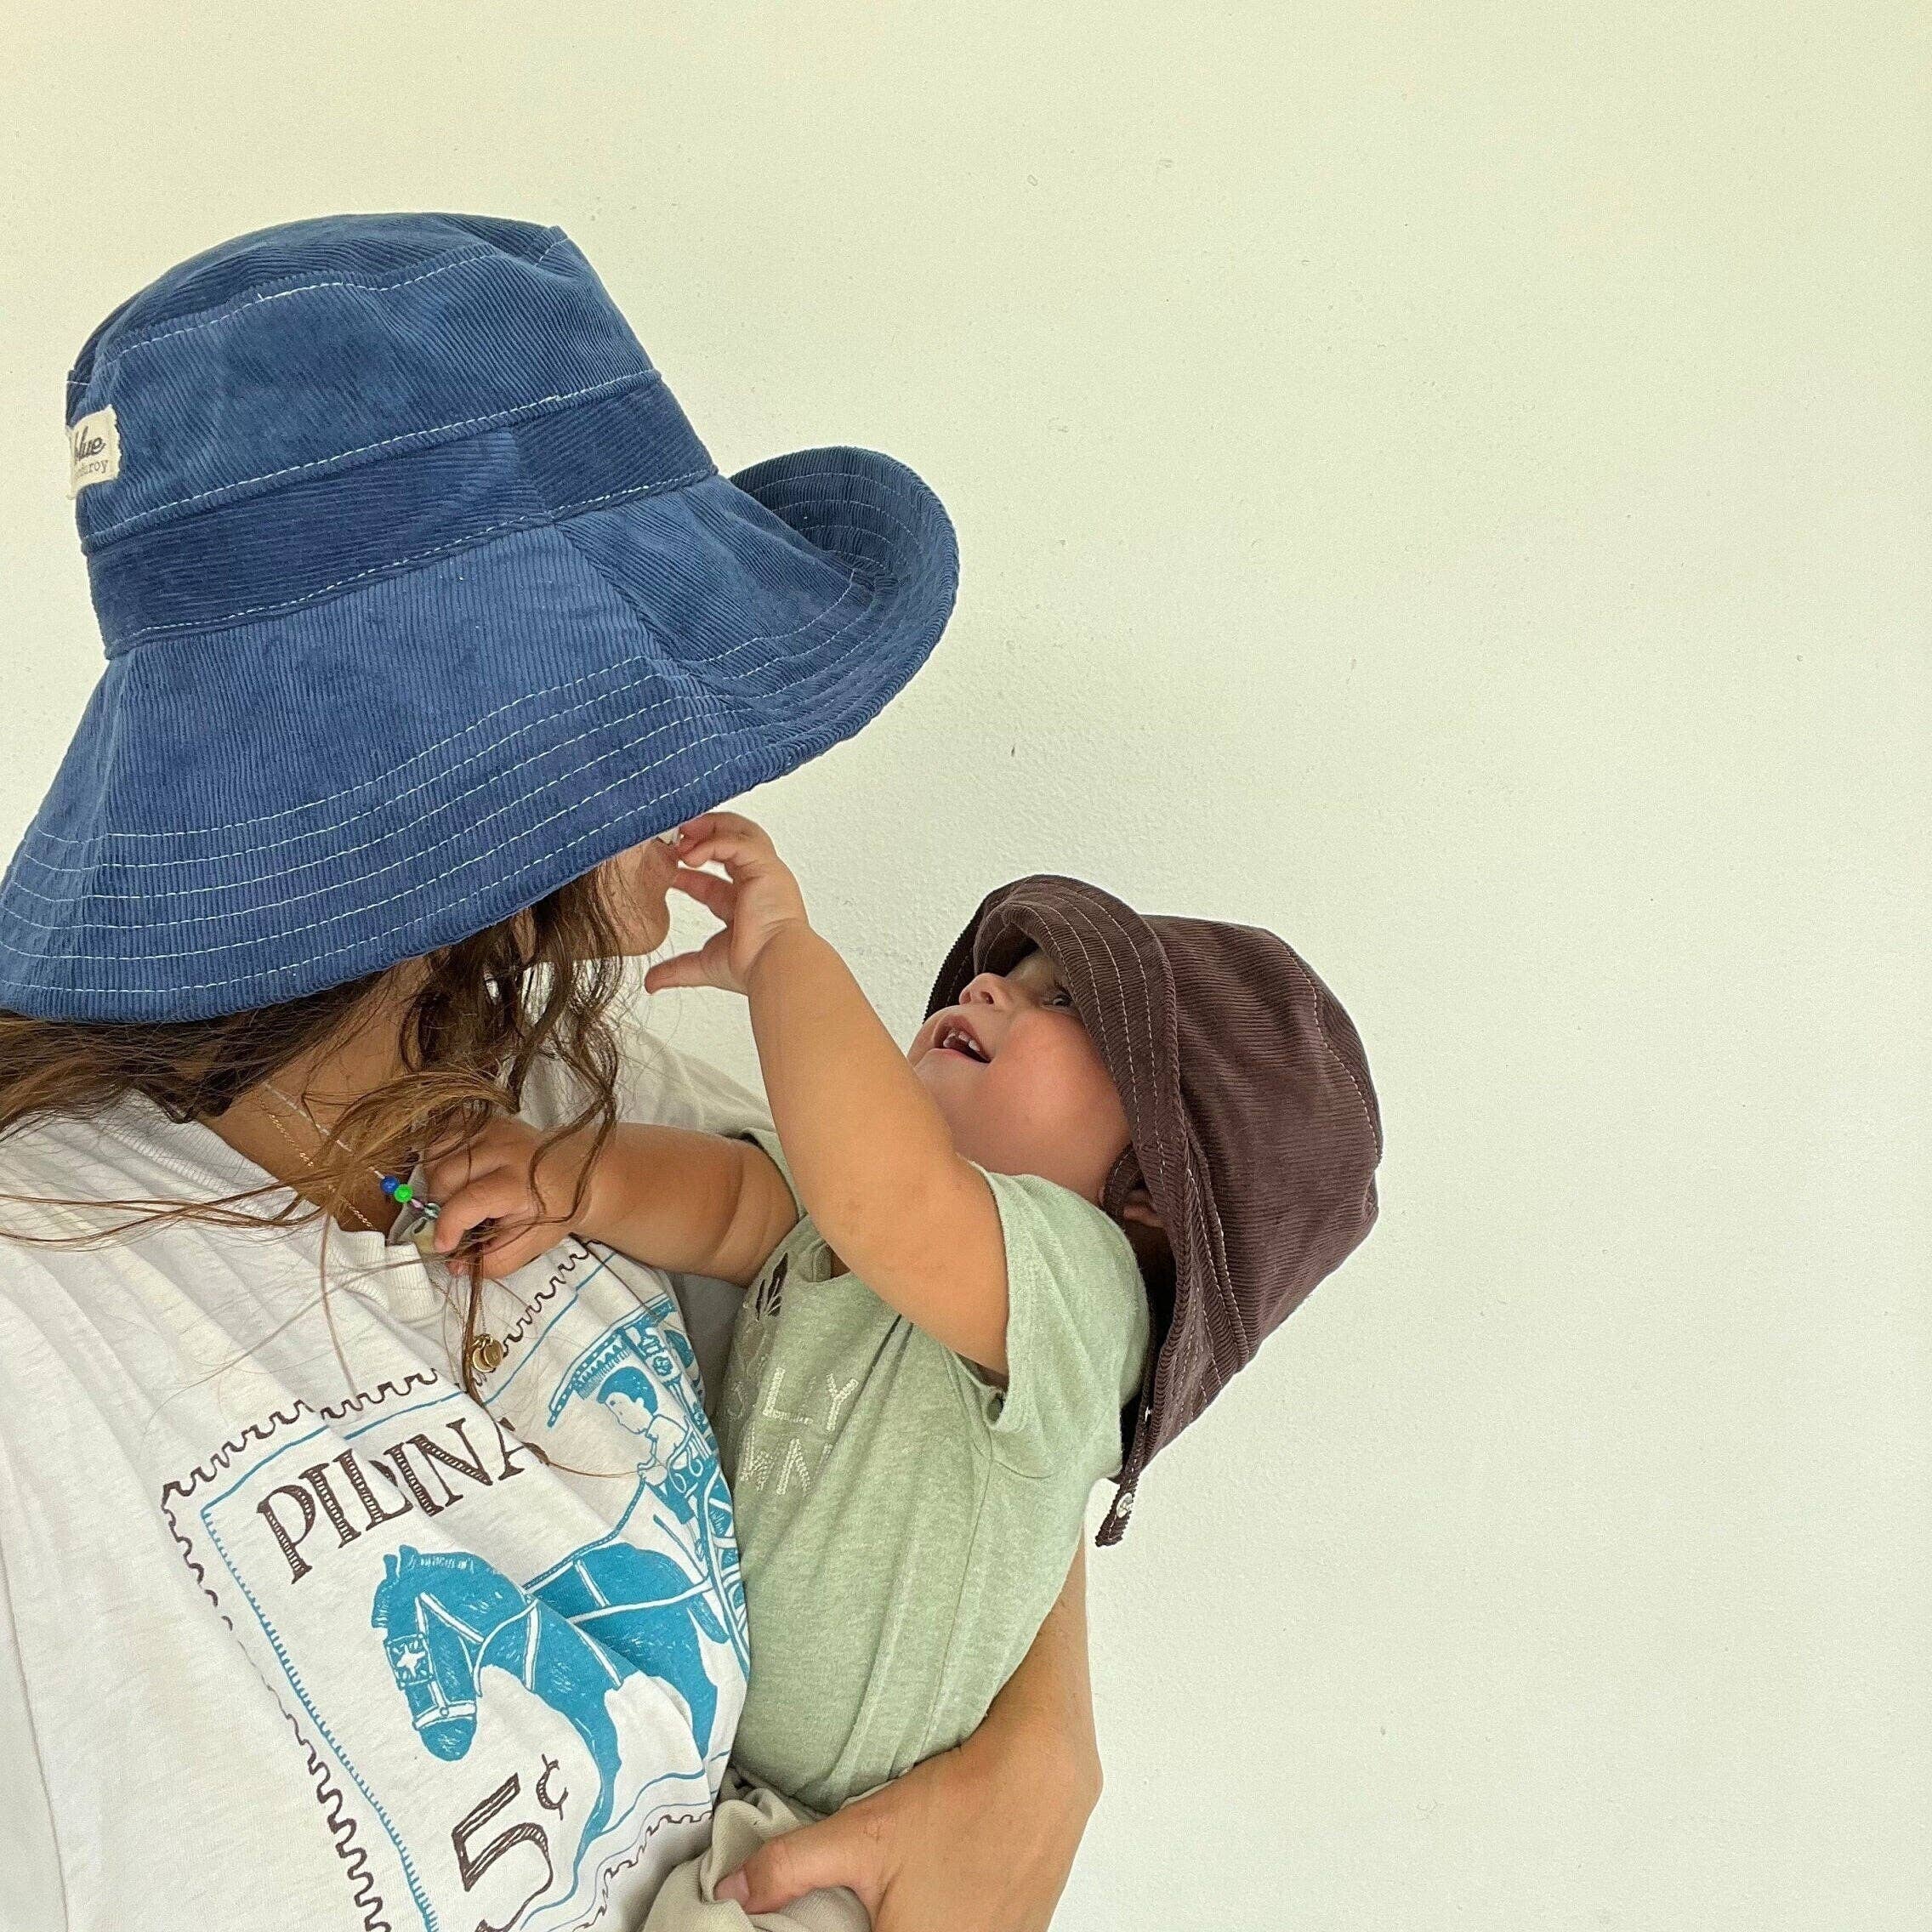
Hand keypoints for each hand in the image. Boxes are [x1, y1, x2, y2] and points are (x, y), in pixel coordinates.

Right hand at [421, 1115, 601, 1278]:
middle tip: (456, 1221)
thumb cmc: (553, 1210)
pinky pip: (443, 1138)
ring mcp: (494, 1130)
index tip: (444, 1246)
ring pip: (438, 1154)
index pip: (471, 1200)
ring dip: (436, 1182)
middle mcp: (507, 1149)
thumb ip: (493, 1261)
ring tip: (456, 1198)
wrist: (575, 1170)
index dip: (448, 1226)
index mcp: (523, 1182)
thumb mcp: (532, 1245)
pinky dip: (439, 1160)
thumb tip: (454, 1265)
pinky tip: (459, 1175)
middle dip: (441, 1206)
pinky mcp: (484, 1120)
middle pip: (447, 1175)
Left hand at [643, 812, 809, 997]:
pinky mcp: (766, 866)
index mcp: (746, 904)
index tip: (662, 867)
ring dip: (710, 828)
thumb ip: (676, 969)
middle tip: (674, 838)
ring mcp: (764, 872)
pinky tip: (690, 855)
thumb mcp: (703, 963)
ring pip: (739, 831)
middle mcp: (758, 884)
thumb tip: (651, 983)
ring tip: (683, 833)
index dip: (686, 867)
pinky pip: (737, 841)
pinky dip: (713, 843)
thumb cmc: (754, 966)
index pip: (713, 877)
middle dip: (702, 836)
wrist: (773, 966)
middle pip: (732, 842)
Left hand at [716, 1719, 1100, 1931]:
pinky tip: (937, 1889)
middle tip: (856, 1905)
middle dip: (860, 1927)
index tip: (816, 1921)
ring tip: (896, 1897)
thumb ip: (790, 1867)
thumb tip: (732, 1888)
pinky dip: (944, 1919)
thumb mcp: (864, 1833)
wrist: (1041, 1777)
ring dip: (905, 1920)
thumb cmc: (958, 1806)